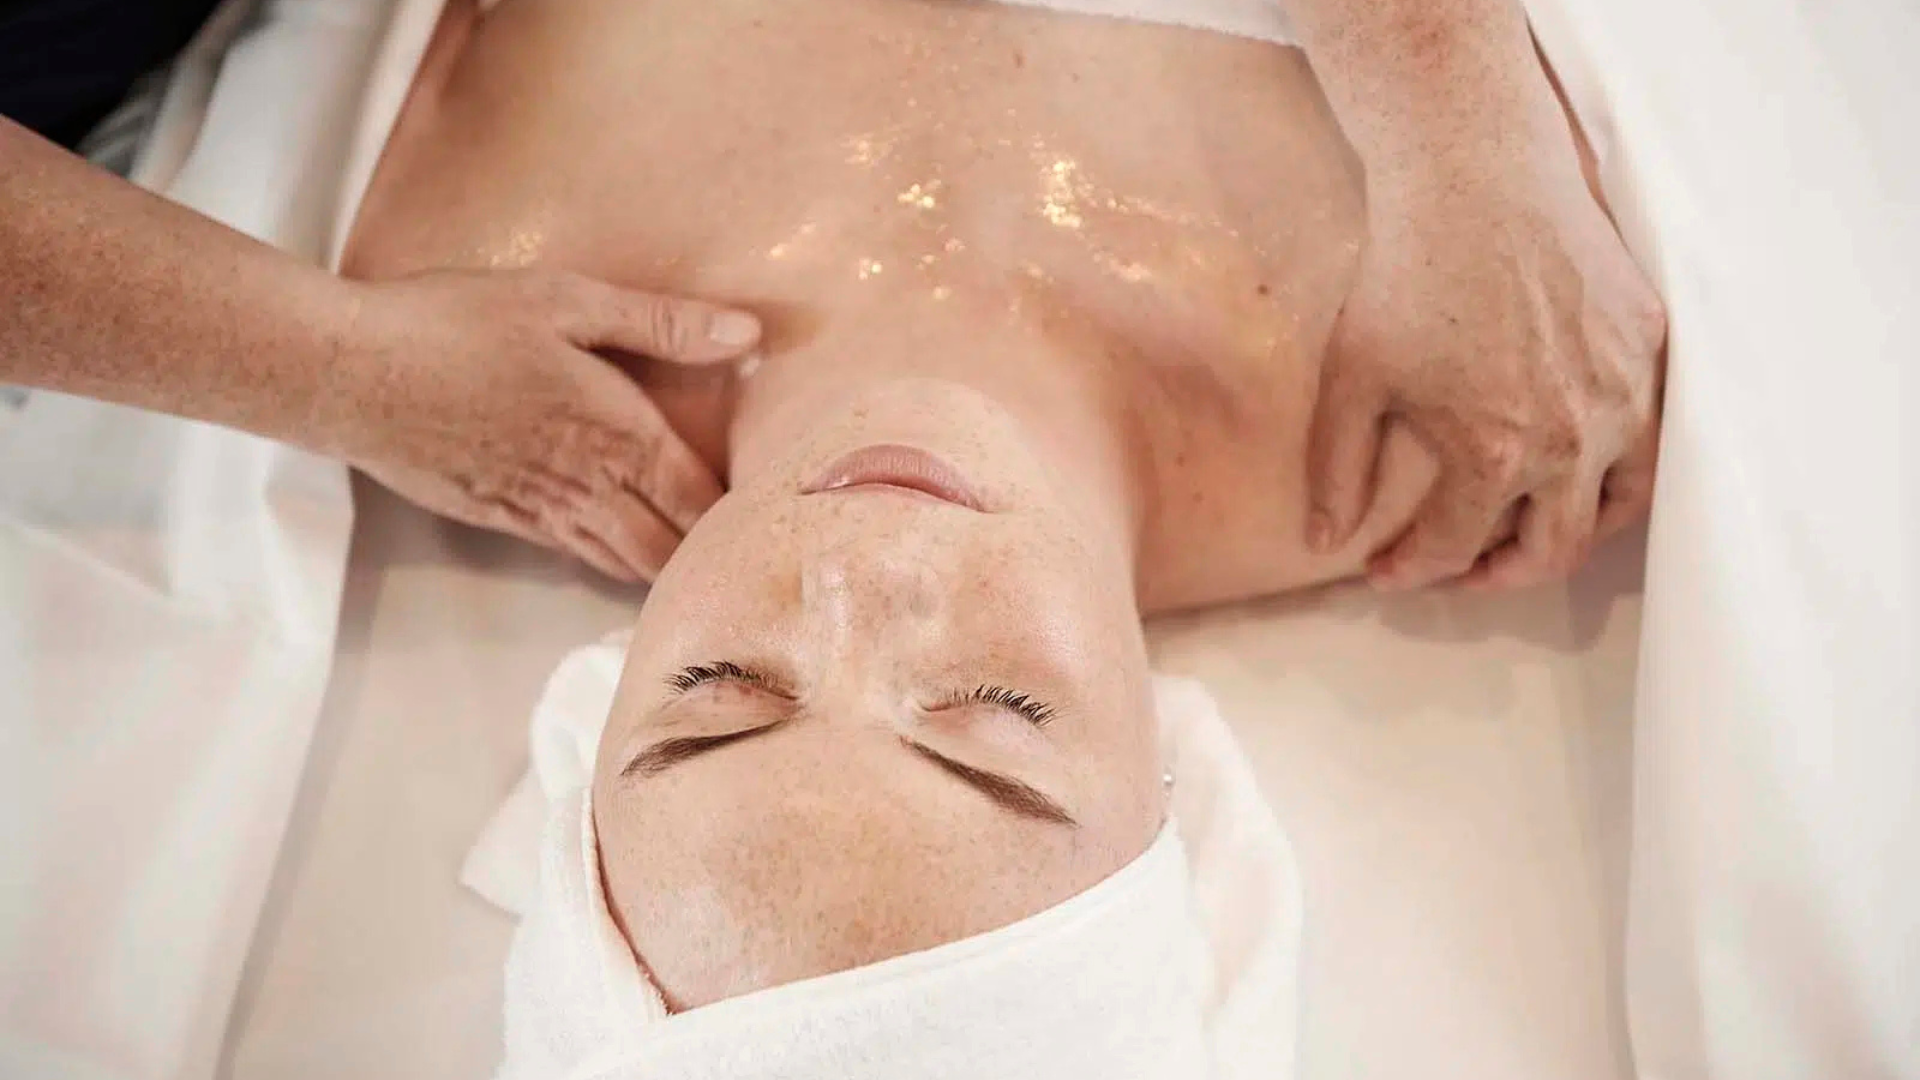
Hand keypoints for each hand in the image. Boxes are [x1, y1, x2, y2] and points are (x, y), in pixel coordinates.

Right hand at [327, 268, 761, 581]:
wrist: (353, 375)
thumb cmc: (459, 324)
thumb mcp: (569, 301)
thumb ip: (663, 324)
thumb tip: (748, 335)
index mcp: (616, 434)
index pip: (699, 497)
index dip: (738, 513)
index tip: (770, 514)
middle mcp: (585, 487)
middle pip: (666, 547)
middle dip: (705, 555)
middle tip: (740, 555)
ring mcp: (537, 511)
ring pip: (619, 561)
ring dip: (659, 568)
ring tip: (694, 570)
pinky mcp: (496, 518)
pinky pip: (570, 553)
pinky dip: (606, 560)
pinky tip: (617, 553)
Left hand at [1306, 162, 1666, 589]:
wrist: (1478, 179)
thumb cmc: (1405, 277)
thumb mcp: (1350, 379)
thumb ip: (1336, 470)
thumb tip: (1321, 540)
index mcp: (1496, 454)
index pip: (1455, 549)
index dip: (1412, 570)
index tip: (1386, 570)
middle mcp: (1575, 440)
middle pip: (1551, 553)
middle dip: (1496, 575)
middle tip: (1459, 569)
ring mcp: (1626, 397)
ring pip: (1616, 510)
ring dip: (1568, 536)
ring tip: (1522, 532)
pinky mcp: (1652, 352)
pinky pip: (1649, 441)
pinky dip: (1614, 474)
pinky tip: (1572, 468)